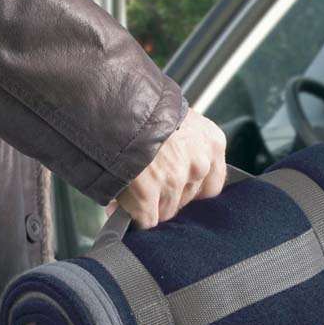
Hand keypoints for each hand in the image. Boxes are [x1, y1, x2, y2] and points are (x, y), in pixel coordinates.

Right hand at [112, 108, 226, 227]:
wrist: (111, 104)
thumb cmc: (140, 109)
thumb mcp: (176, 120)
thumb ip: (184, 150)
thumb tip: (172, 183)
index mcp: (211, 143)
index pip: (212, 186)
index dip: (189, 190)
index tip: (176, 188)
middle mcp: (199, 163)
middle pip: (186, 200)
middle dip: (165, 197)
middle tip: (145, 185)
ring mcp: (174, 181)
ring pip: (166, 213)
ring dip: (148, 206)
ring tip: (131, 189)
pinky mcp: (148, 195)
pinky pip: (146, 221)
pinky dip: (134, 216)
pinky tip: (124, 204)